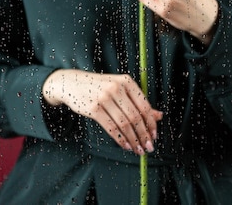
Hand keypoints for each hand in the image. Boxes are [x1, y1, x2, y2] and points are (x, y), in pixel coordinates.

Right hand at [42, 69, 162, 155]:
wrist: (73, 83)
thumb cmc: (100, 87)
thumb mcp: (120, 89)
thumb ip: (138, 102)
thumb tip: (159, 116)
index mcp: (126, 81)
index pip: (144, 105)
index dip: (151, 123)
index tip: (155, 135)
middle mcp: (116, 88)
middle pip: (135, 116)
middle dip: (144, 135)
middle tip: (149, 147)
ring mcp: (104, 98)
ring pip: (125, 124)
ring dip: (134, 140)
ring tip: (138, 149)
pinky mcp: (94, 109)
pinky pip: (111, 128)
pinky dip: (121, 140)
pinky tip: (126, 146)